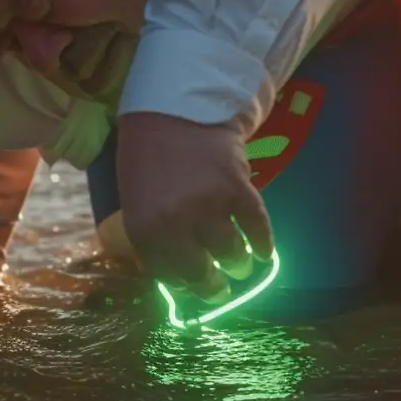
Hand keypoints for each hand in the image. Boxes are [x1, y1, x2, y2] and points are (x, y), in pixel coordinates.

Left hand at [113, 110, 269, 298]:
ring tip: (240, 264)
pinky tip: (264, 252)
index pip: (169, 276)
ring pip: (231, 254)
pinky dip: (264, 243)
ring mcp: (209, 206)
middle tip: (220, 287)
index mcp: (144, 228)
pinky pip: (257, 228)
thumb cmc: (148, 157)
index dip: (184, 286)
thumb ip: (154, 237)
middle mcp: (176, 222)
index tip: (195, 289)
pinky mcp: (238, 190)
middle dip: (213, 286)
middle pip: (202, 273)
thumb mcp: (137, 201)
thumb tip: (178, 274)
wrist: (172, 111)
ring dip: (238, 264)